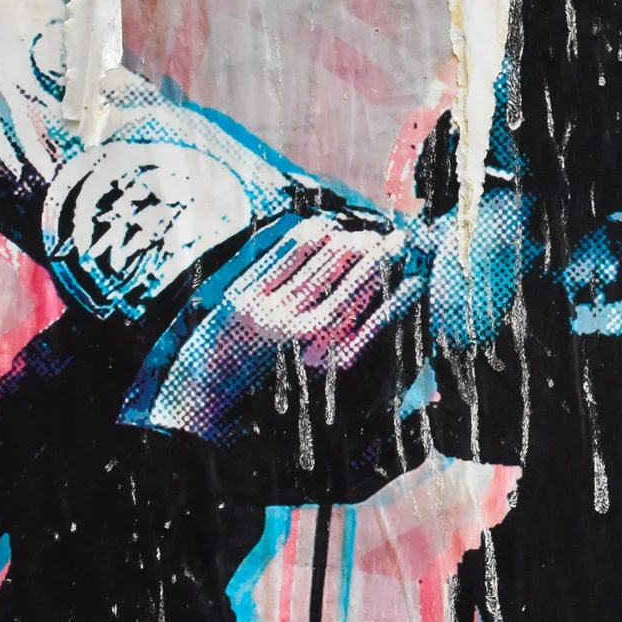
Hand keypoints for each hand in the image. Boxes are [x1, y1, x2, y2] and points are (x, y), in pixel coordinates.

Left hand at [123, 215, 429, 465]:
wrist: (208, 394)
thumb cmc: (269, 382)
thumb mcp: (312, 370)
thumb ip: (344, 344)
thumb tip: (378, 309)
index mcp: (323, 358)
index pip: (373, 316)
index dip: (395, 290)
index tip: (413, 276)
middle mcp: (301, 336)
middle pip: (352, 281)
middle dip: (376, 256)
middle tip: (392, 241)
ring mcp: (272, 315)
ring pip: (323, 263)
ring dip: (348, 242)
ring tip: (361, 236)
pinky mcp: (245, 300)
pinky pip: (286, 257)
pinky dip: (309, 237)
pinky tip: (324, 227)